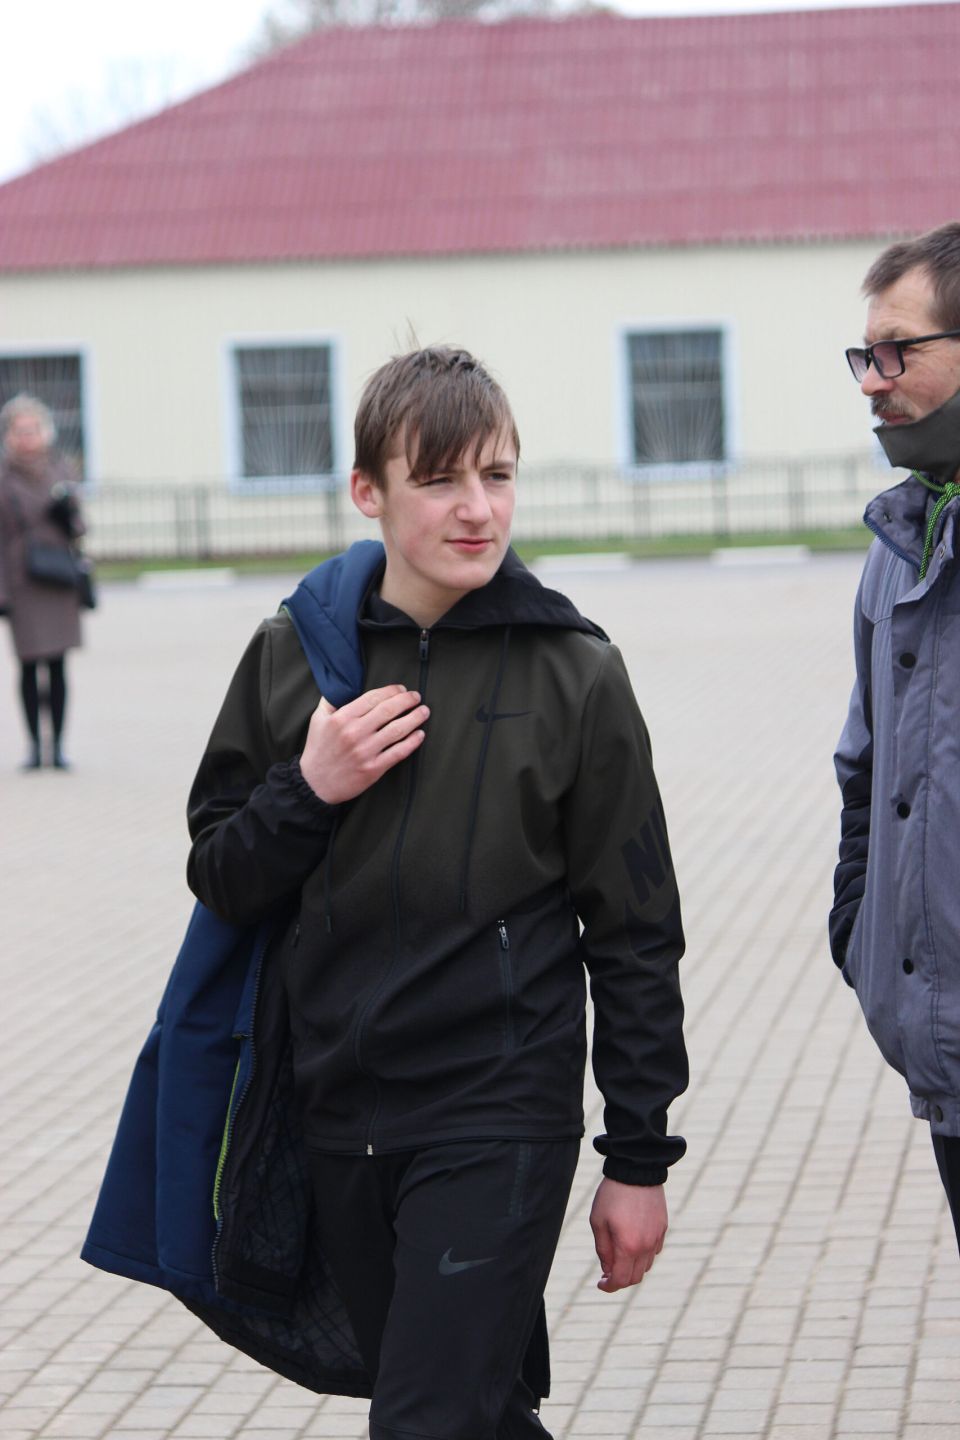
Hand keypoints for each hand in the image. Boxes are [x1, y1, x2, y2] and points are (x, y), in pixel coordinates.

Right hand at [300, 684, 428, 803]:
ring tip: (424, 712)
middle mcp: (354, 733)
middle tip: (416, 697)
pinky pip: (398, 752)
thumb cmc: (318, 749)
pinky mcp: (373, 769)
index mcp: (342, 718)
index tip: (401, 689)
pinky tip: (420, 734)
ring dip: (414, 718)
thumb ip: (330, 700)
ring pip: (397, 730)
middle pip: (388, 711)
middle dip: (407, 701)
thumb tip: (342, 684)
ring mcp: (365, 752)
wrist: (315, 784)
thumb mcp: (318, 720)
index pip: (373, 698)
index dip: (391, 691)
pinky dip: (412, 742)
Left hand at [589, 1178, 667, 1292]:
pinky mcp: (662, 1228)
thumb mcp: (598, 1221)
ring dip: (632, 1267)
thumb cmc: (612, 1195)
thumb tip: (607, 1269)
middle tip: (607, 1272)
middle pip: (635, 1277)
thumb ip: (603, 1249)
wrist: (636, 1170)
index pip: (621, 1280)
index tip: (600, 1283)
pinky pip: (654, 1251)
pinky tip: (632, 1243)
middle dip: (620, 1279)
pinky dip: (643, 1255)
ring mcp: (656, 1237)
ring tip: (619, 1256)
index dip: (609, 1286)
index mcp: (628, 1246)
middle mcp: (646, 1246)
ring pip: (646, 1265)